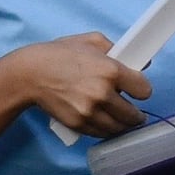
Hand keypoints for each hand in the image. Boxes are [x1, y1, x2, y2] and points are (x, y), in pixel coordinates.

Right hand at [9, 32, 153, 138]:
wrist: (30, 74)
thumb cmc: (59, 54)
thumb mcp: (91, 41)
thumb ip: (118, 50)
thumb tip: (141, 63)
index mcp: (110, 70)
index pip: (143, 90)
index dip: (142, 90)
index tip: (139, 91)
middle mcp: (103, 94)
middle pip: (134, 115)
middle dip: (136, 113)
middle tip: (135, 112)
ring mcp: (90, 112)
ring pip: (119, 127)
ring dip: (123, 125)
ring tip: (123, 120)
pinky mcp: (79, 124)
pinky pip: (102, 133)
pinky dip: (106, 130)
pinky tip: (107, 123)